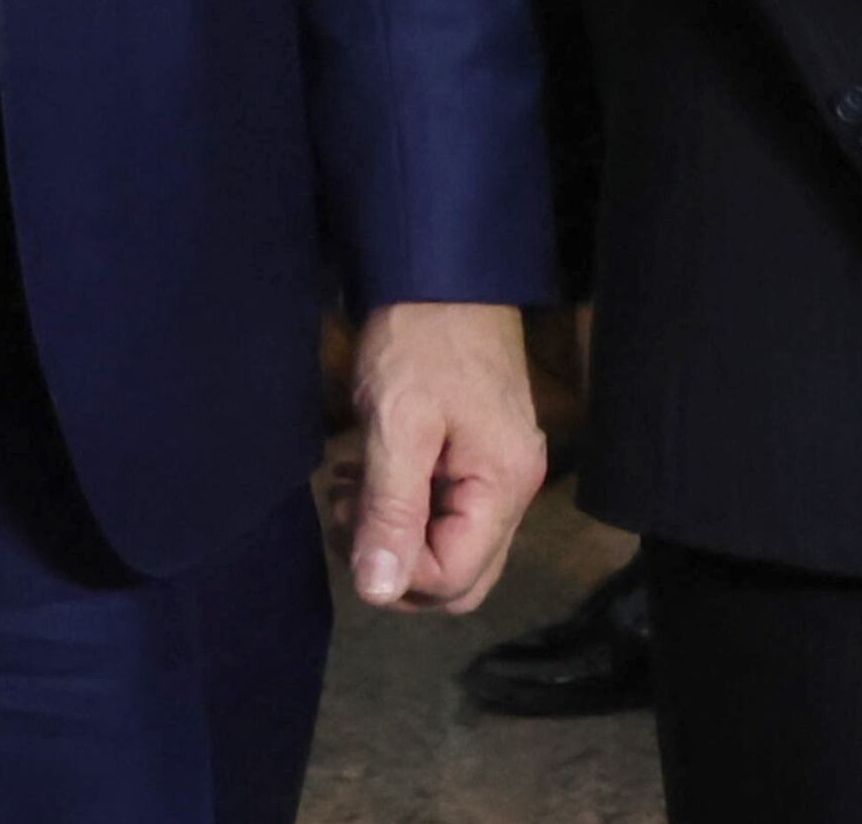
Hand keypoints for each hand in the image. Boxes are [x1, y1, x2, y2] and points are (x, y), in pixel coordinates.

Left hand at [336, 301, 545, 612]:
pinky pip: (446, 509)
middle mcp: (515, 489)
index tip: (349, 526)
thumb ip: (390, 511)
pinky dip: (403, 505)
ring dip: (394, 533)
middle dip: (397, 563)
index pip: (455, 579)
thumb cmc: (418, 341)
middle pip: (461, 575)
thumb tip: (377, 591)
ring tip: (347, 491)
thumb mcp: (396, 424)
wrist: (441, 271)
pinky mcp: (480, 452)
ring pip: (451, 544)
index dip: (397, 572)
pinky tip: (363, 475)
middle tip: (346, 517)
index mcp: (503, 487)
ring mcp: (501, 470)